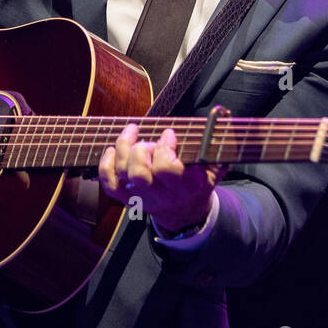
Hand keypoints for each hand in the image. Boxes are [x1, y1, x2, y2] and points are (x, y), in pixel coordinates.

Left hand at [98, 124, 225, 231]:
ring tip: (132, 134)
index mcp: (186, 186)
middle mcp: (162, 194)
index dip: (163, 148)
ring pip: (123, 175)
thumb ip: (219, 143)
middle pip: (139, 174)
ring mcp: (143, 198)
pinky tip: (112, 149)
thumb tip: (221, 114)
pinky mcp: (128, 199)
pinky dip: (106, 165)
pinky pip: (110, 184)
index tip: (168, 133)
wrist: (187, 212)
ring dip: (123, 149)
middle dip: (140, 150)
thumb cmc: (200, 181)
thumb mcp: (216, 165)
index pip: (167, 169)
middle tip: (149, 141)